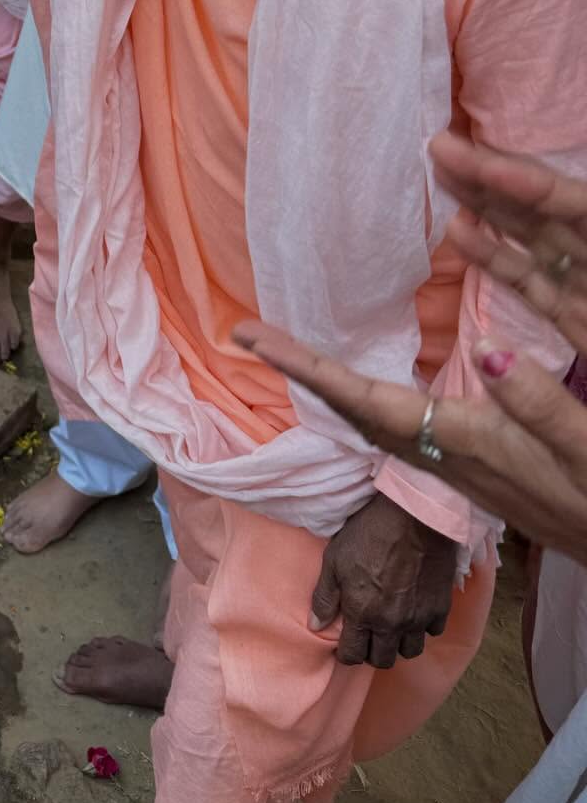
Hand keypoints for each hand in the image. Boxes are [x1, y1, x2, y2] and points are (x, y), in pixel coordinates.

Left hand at [237, 319, 586, 563]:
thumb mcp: (581, 447)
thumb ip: (536, 399)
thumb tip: (488, 348)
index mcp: (458, 444)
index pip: (363, 400)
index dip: (306, 368)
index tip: (254, 339)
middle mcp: (439, 458)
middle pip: (351, 410)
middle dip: (298, 371)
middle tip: (249, 334)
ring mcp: (447, 467)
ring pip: (368, 422)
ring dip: (324, 386)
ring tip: (286, 353)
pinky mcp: (462, 468)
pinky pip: (393, 429)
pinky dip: (359, 401)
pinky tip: (358, 390)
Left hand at [313, 493, 455, 666]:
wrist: (413, 517)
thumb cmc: (368, 533)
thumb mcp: (334, 559)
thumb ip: (325, 596)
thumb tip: (315, 625)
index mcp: (362, 613)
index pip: (352, 655)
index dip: (346, 654)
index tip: (345, 644)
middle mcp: (391, 624)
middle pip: (382, 660)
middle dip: (371, 653)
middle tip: (366, 636)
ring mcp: (418, 619)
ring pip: (409, 651)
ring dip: (398, 644)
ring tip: (390, 627)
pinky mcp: (440, 608)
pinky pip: (432, 632)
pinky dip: (422, 628)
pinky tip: (413, 611)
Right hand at [432, 131, 586, 348]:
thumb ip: (554, 413)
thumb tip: (486, 358)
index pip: (585, 221)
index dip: (530, 188)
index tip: (477, 160)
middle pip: (560, 219)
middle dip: (501, 180)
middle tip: (441, 145)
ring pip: (548, 246)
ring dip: (495, 210)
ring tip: (443, 175)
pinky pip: (545, 283)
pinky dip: (503, 257)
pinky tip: (462, 236)